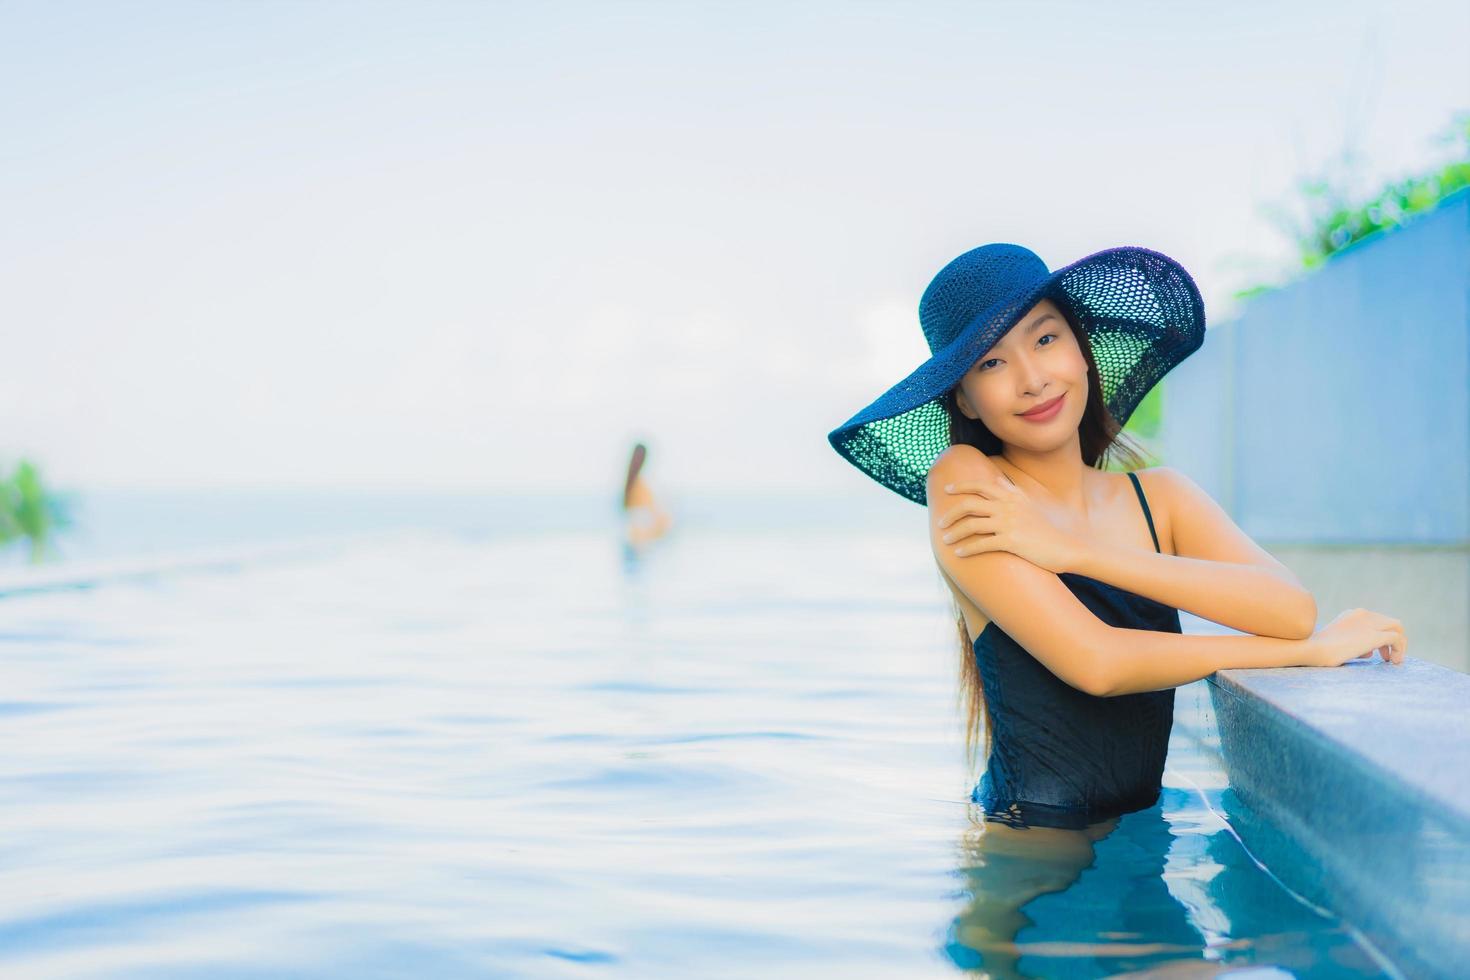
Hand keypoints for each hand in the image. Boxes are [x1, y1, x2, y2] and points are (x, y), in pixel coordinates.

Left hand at [936, 470, 1087, 573]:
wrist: (1066, 547)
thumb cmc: (1045, 528)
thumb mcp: (1029, 503)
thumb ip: (1011, 491)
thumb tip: (996, 478)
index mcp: (1012, 495)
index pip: (980, 485)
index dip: (961, 486)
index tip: (947, 489)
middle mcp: (1008, 506)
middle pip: (969, 504)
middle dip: (951, 513)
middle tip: (940, 523)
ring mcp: (1010, 523)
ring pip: (972, 525)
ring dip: (954, 533)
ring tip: (945, 540)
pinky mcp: (1012, 541)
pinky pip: (982, 544)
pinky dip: (967, 549)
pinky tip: (958, 554)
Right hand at [1304, 608, 1406, 666]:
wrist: (1310, 649)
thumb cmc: (1316, 651)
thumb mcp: (1336, 641)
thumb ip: (1353, 642)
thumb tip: (1369, 652)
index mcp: (1352, 614)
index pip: (1376, 620)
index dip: (1379, 636)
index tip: (1373, 653)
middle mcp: (1362, 614)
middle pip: (1389, 622)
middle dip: (1391, 640)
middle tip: (1385, 657)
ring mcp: (1368, 623)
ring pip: (1397, 627)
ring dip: (1399, 644)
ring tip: (1393, 660)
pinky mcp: (1373, 635)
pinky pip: (1396, 638)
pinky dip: (1400, 650)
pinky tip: (1394, 662)